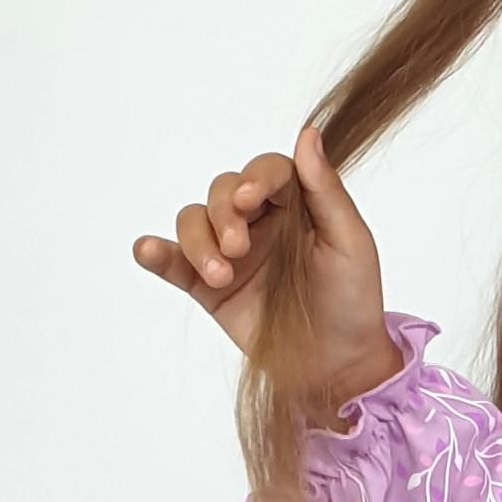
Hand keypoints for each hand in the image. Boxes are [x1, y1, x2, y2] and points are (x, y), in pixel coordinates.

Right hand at [131, 119, 396, 395]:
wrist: (337, 367)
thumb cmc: (353, 301)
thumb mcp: (349, 242)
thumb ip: (325, 190)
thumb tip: (308, 134)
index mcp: (295, 205)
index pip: (265, 172)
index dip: (253, 179)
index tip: (250, 198)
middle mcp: (259, 223)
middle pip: (222, 192)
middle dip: (223, 214)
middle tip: (238, 248)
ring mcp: (230, 254)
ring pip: (194, 222)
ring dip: (197, 241)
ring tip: (220, 274)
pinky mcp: (209, 288)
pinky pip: (174, 263)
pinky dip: (156, 253)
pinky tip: (148, 250)